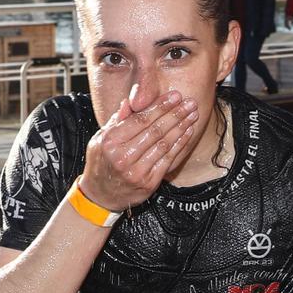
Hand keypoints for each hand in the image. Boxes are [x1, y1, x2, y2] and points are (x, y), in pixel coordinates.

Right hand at [78, 85, 199, 211]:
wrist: (100, 195)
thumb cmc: (101, 163)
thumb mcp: (100, 139)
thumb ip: (116, 120)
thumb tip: (130, 101)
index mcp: (110, 142)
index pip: (140, 120)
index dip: (160, 106)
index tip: (175, 96)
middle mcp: (123, 157)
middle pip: (155, 131)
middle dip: (175, 114)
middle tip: (189, 103)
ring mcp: (136, 171)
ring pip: (164, 144)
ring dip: (181, 127)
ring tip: (192, 115)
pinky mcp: (148, 183)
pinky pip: (168, 160)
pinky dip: (180, 145)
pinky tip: (188, 133)